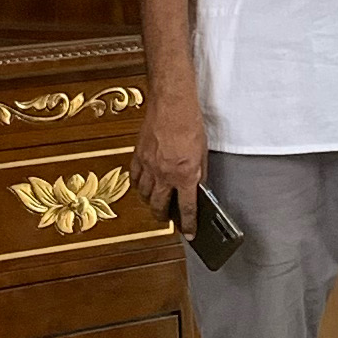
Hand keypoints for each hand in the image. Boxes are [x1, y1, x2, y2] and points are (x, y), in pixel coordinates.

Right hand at [134, 89, 207, 221]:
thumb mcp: (202, 153)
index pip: (186, 208)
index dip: (188, 224)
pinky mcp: (138, 155)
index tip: (189, 233)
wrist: (171, 104)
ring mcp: (148, 166)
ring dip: (151, 202)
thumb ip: (199, 173)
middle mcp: (164, 174)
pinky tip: (143, 184)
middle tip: (167, 218)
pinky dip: (139, 185)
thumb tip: (198, 188)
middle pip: (159, 206)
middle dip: (163, 216)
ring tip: (156, 202)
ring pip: (145, 195)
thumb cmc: (189, 123)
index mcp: (184, 175)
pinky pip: (134, 178)